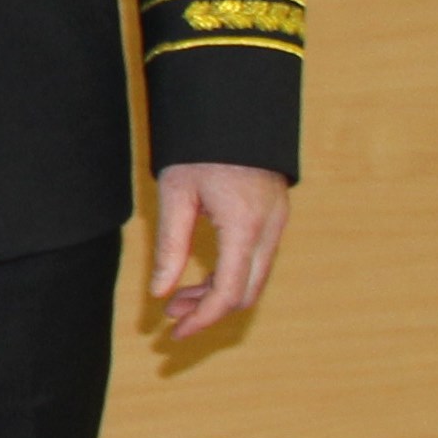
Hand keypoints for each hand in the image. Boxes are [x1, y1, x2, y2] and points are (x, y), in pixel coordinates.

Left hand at [151, 161, 289, 339]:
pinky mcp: (275, 216)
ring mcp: (277, 224)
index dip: (202, 319)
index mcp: (245, 226)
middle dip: (208, 311)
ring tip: (177, 296)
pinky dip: (231, 274)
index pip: (228, 294)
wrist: (234, 105)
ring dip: (218, 294)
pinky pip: (257, 261)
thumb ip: (170, 246)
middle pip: (245, 294)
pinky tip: (200, 274)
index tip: (175, 332)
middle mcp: (269, 230)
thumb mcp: (176, 192)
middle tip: (171, 316)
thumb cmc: (199, 144)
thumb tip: (160, 293)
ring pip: (253, 280)